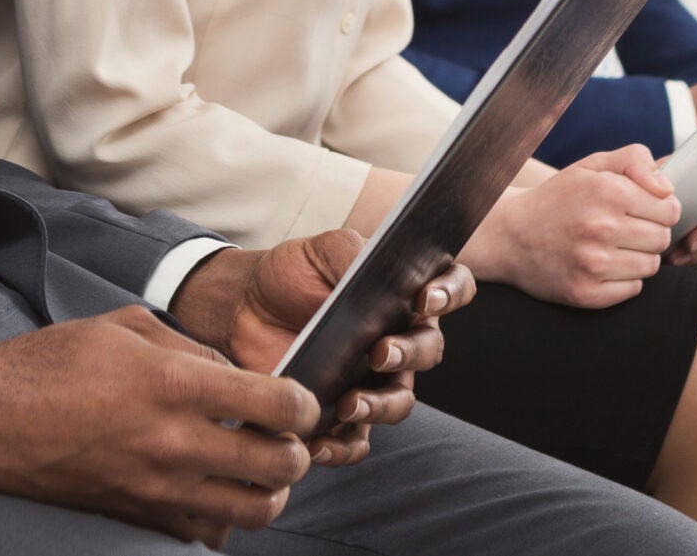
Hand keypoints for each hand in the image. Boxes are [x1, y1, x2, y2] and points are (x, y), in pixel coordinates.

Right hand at [0, 308, 319, 546]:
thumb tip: (236, 373)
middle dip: (297, 450)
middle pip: (279, 466)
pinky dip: (225, 516)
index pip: (277, 404)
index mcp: (175, 384)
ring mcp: (159, 488)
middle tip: (284, 434)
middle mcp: (175, 443)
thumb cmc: (54, 362)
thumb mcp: (128, 328)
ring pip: (254, 511)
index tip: (300, 398)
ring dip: (270, 490)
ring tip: (256, 466)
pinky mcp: (141, 515)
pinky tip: (214, 488)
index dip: (305, 402)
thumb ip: (192, 347)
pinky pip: (208, 532)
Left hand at [169, 232, 469, 465]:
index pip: (452, 288)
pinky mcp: (342, 413)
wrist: (244, 306)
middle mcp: (399, 337)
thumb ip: (352, 252)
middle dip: (409, 353)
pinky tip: (318, 442)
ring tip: (350, 404)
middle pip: (428, 350)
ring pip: (398, 402)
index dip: (450, 294)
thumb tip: (374, 263)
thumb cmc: (292, 272)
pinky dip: (341, 447)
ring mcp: (373, 379)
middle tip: (379, 352)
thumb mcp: (320, 249)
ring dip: (381, 406)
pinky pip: (356, 441)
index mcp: (404, 291)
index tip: (425, 300)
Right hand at [462, 145, 680, 306]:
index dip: (660, 209)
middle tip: (625, 229)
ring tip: (612, 247)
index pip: (670, 209)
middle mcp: (601, 227)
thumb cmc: (558, 198)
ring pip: (650, 266)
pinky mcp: (586, 292)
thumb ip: (634, 160)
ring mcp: (593, 263)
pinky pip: (633, 289)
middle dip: (650, 232)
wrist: (510, 235)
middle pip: (663, 239)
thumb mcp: (591, 166)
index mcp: (607, 191)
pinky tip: (603, 266)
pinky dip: (623, 280)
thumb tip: (668, 187)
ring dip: (638, 257)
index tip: (643, 210)